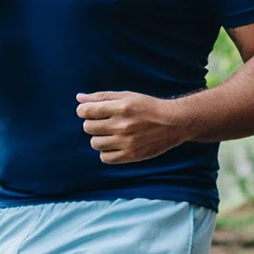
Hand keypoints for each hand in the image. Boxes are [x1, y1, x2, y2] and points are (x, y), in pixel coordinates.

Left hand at [77, 92, 193, 164]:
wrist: (173, 123)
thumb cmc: (148, 107)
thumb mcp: (127, 96)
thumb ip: (102, 97)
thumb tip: (79, 98)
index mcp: (121, 107)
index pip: (86, 111)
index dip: (83, 110)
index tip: (89, 111)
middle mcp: (122, 125)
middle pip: (88, 127)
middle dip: (92, 123)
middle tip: (104, 122)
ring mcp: (126, 142)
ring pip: (95, 143)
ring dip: (99, 138)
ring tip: (111, 134)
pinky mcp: (131, 155)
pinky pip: (105, 158)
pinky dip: (106, 152)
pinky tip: (115, 145)